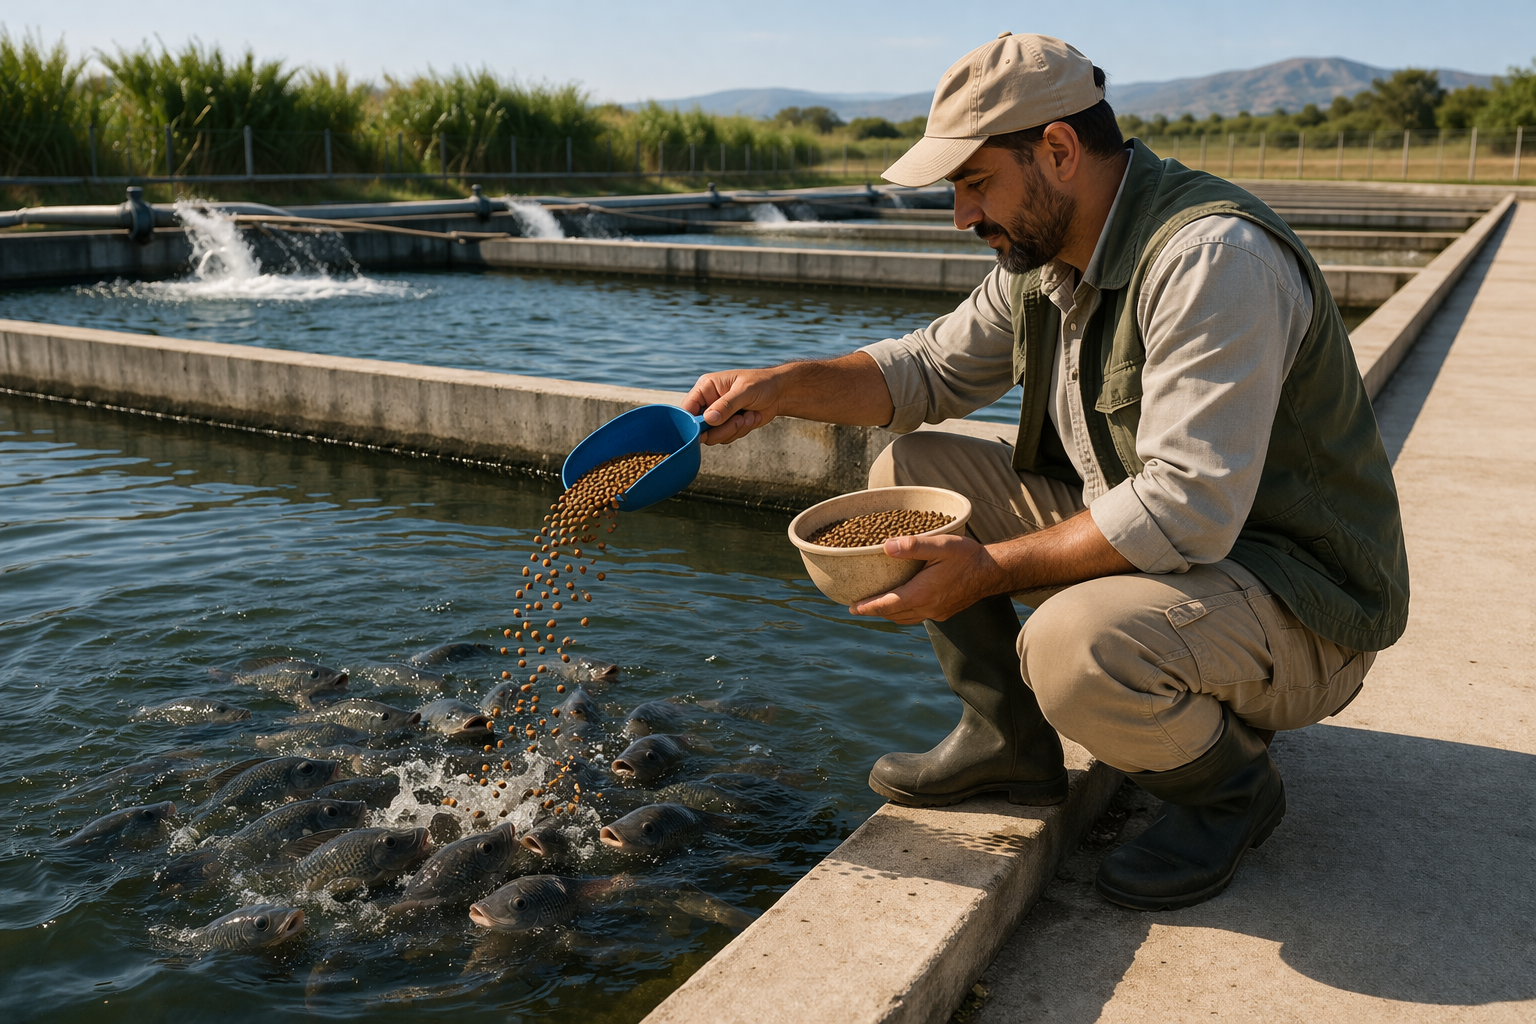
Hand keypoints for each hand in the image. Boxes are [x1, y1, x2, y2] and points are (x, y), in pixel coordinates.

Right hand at [682, 367, 785, 444]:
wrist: (779, 393)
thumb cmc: (761, 384)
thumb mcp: (744, 391)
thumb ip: (726, 405)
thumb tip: (709, 419)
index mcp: (706, 387)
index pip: (687, 408)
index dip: (692, 422)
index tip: (706, 429)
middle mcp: (708, 402)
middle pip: (699, 427)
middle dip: (720, 428)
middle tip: (738, 421)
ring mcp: (717, 415)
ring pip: (713, 436)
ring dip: (733, 430)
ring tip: (748, 416)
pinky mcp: (727, 425)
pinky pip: (726, 437)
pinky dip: (741, 431)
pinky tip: (752, 417)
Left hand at [848, 534, 1004, 624]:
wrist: (993, 571)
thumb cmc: (967, 556)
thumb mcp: (941, 545)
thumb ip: (913, 546)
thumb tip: (886, 546)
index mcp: (922, 593)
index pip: (887, 604)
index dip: (868, 607)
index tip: (851, 607)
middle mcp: (927, 608)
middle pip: (893, 614)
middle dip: (874, 611)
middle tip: (857, 606)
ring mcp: (937, 613)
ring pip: (905, 618)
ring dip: (889, 613)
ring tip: (876, 606)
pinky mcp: (945, 612)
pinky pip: (918, 617)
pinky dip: (904, 613)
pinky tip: (903, 603)